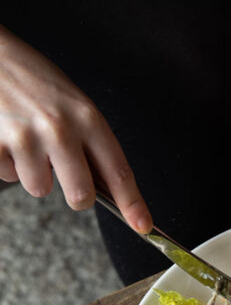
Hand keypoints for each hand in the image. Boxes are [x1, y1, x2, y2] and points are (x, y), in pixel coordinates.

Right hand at [0, 26, 151, 232]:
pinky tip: (6, 138)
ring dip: (34, 173)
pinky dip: (7, 164)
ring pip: (40, 189)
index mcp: (88, 118)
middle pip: (81, 196)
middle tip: (65, 173)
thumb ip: (90, 141)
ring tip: (27, 141)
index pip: (119, 171)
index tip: (142, 224)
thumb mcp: (74, 103)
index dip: (133, 204)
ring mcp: (25, 137)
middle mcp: (60, 129)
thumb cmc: (33, 79)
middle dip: (76, 195)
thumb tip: (107, 186)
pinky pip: (8, 177)